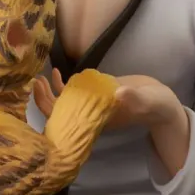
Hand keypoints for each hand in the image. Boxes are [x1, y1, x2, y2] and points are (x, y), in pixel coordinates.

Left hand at [34, 70, 182, 129]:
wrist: (159, 102)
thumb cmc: (154, 105)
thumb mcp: (147, 101)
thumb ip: (134, 98)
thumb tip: (120, 93)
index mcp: (97, 121)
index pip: (66, 121)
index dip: (51, 110)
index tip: (42, 95)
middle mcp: (89, 115)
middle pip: (59, 112)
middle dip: (44, 99)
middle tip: (36, 82)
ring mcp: (90, 105)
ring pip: (62, 102)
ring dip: (49, 92)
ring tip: (41, 77)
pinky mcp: (93, 95)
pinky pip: (71, 93)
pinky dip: (61, 84)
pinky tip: (57, 73)